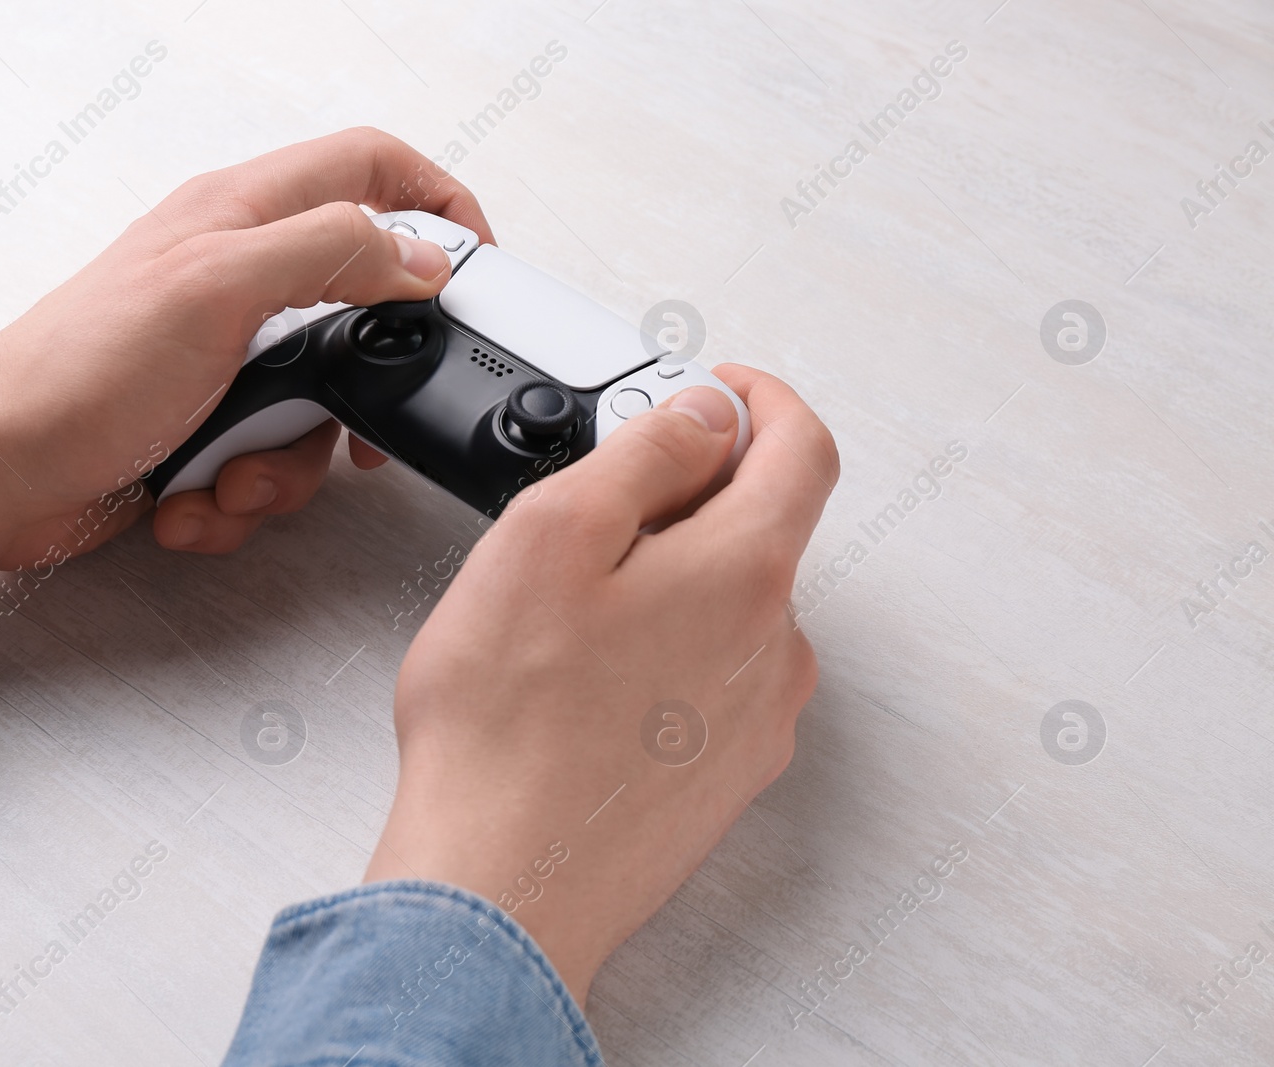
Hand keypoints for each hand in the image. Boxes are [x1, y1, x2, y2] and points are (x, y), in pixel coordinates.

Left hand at [0, 128, 492, 614]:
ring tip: (228, 476)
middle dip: (355, 394)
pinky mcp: (204, 427)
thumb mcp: (217, 287)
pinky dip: (236, 497)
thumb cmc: (74, 373)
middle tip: (350, 432)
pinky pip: (268, 464)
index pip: (368, 167)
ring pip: (318, 411)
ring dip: (283, 467)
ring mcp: (221, 359)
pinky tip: (188, 497)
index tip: (477, 267)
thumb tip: (420, 252)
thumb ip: (331, 251)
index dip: (436, 203)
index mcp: (240, 217)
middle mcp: (236, 280)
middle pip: (358, 316)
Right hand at [364, 366, 838, 1001]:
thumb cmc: (506, 729)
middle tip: (596, 510)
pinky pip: (713, 681)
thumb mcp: (553, 535)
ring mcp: (755, 723)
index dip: (761, 402)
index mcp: (745, 575)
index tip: (719, 393)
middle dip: (691, 497)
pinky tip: (584, 685)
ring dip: (673, 582)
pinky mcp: (724, 779)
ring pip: (731, 610)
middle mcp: (774, 651)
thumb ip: (646, 453)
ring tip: (570, 617)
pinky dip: (665, 654)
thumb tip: (706, 416)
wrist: (501, 886)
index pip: (802, 449)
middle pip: (761, 531)